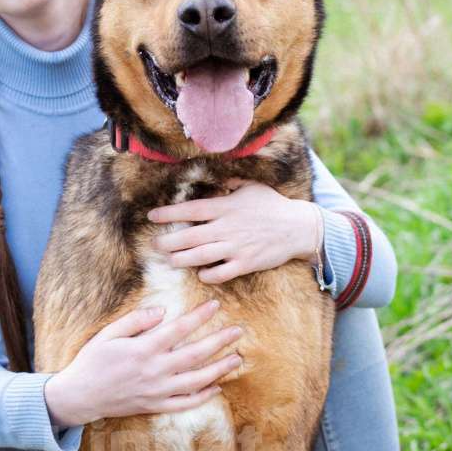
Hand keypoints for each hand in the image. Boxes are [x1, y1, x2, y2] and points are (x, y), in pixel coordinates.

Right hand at [44, 299, 242, 427]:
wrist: (80, 396)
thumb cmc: (93, 360)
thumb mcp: (109, 334)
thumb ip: (137, 320)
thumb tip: (162, 311)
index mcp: (144, 349)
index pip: (179, 329)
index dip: (199, 316)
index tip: (215, 305)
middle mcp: (155, 371)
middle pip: (195, 354)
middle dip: (219, 341)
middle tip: (238, 331)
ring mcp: (157, 391)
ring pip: (196, 381)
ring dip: (219, 369)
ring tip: (236, 359)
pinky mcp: (155, 406)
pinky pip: (185, 403)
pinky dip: (203, 396)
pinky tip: (216, 387)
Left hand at [147, 179, 321, 283]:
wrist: (298, 228)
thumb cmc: (273, 205)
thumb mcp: (251, 186)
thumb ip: (229, 183)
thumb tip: (214, 175)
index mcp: (225, 207)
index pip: (190, 210)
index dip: (169, 213)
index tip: (152, 216)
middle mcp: (227, 227)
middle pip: (189, 236)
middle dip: (168, 241)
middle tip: (154, 244)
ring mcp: (236, 247)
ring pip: (200, 256)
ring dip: (181, 259)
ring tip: (170, 260)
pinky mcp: (246, 263)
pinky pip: (221, 273)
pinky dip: (208, 275)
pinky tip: (201, 274)